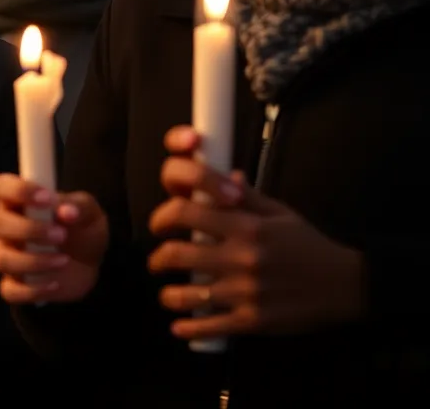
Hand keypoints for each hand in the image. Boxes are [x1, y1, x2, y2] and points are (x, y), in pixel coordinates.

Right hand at [0, 174, 107, 304]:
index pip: (0, 187)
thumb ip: (79, 207)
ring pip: (2, 260)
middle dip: (28, 230)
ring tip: (64, 259)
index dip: (17, 190)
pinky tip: (54, 284)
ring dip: (33, 261)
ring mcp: (9, 256)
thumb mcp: (89, 212)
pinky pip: (9, 291)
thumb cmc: (82, 228)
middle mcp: (7, 227)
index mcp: (19, 201)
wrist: (90, 262)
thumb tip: (67, 211)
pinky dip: (31, 291)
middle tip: (61, 234)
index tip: (47, 198)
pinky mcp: (16, 284)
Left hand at [149, 126, 364, 339]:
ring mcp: (245, 291)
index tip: (158, 226)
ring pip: (186, 294)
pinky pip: (210, 326)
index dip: (161, 218)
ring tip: (168, 294)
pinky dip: (188, 327)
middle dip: (157, 260)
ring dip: (169, 295)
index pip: (184, 213)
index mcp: (245, 226)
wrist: (346, 284)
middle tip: (157, 262)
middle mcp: (240, 257)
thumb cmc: (309, 245)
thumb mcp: (280, 213)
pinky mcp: (253, 321)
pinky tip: (180, 325)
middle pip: (175, 255)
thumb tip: (222, 175)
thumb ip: (246, 196)